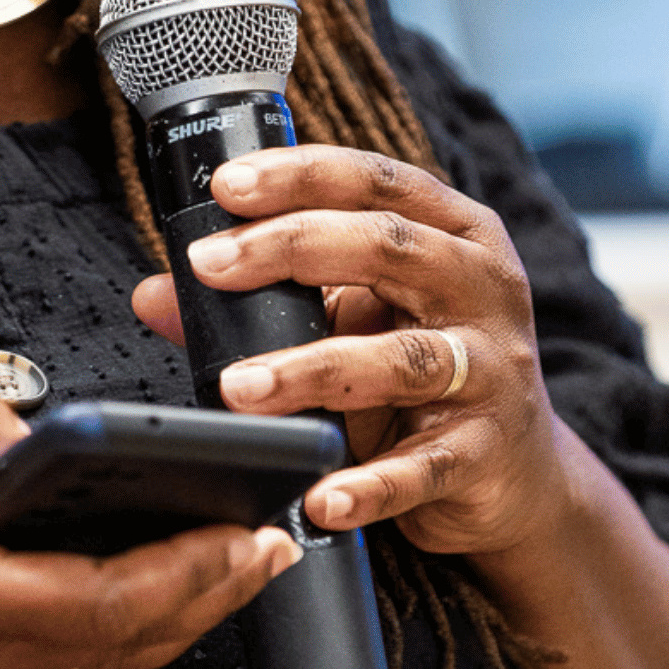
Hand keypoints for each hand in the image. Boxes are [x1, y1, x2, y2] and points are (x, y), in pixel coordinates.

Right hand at [0, 355, 298, 668]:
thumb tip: (25, 423)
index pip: (98, 602)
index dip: (186, 571)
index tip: (247, 528)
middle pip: (122, 653)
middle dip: (209, 595)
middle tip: (272, 539)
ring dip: (177, 625)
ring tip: (232, 565)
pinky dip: (122, 653)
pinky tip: (148, 609)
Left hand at [131, 148, 571, 561]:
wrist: (515, 475)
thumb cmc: (417, 369)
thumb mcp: (349, 317)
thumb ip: (260, 299)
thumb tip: (153, 293)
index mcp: (453, 228)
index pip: (373, 179)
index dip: (298, 175)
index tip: (225, 186)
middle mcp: (482, 284)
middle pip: (386, 246)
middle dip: (288, 248)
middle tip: (210, 265)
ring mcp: (494, 368)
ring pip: (399, 357)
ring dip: (309, 370)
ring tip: (237, 387)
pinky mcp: (490, 451)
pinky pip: (424, 466)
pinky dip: (367, 482)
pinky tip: (316, 493)